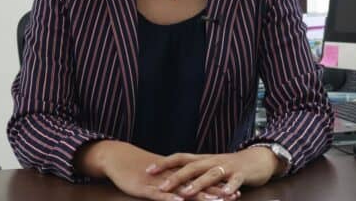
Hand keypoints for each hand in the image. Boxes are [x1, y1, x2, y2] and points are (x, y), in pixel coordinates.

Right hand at [75, 140, 236, 200]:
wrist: (119, 158)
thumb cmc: (140, 169)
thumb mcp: (162, 176)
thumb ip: (176, 181)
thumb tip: (190, 189)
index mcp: (178, 173)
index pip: (202, 180)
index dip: (219, 186)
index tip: (236, 191)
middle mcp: (172, 176)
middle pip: (198, 184)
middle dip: (216, 191)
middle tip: (235, 196)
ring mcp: (160, 182)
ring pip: (183, 189)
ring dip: (200, 196)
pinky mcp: (145, 188)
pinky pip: (160, 194)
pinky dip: (171, 197)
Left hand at [148, 147, 281, 198]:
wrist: (258, 159)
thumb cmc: (231, 165)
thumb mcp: (211, 166)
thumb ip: (195, 171)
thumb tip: (171, 177)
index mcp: (204, 159)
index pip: (181, 158)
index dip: (165, 163)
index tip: (148, 170)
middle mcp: (213, 161)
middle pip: (192, 167)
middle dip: (176, 177)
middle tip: (161, 187)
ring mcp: (227, 167)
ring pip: (211, 175)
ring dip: (198, 184)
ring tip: (185, 194)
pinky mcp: (241, 174)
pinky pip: (234, 181)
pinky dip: (229, 187)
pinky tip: (225, 195)